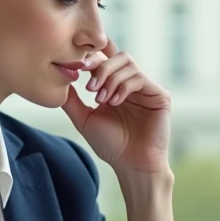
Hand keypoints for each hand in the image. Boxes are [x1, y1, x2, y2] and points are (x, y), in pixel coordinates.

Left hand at [60, 41, 170, 174]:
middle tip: (90, 87)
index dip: (92, 57)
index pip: (105, 59)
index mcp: (115, 86)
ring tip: (101, 99)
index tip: (78, 67)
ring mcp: (146, 88)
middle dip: (100, 67)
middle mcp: (131, 83)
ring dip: (110, 78)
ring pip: (127, 63)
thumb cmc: (110, 145)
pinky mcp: (159, 95)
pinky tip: (114, 102)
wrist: (131, 165)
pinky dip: (123, 87)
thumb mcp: (84, 119)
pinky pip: (139, 78)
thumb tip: (60, 78)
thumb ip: (72, 99)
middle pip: (117, 55)